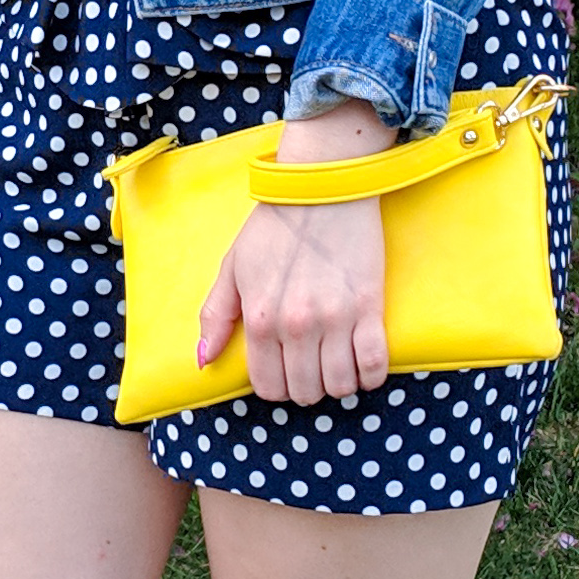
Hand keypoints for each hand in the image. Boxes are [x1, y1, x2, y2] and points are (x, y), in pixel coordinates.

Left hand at [196, 99, 395, 404]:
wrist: (320, 187)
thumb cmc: (274, 226)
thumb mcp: (233, 267)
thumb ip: (215, 316)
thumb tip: (203, 360)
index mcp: (258, 318)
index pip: (267, 385)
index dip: (276, 387)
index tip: (284, 372)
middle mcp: (295, 325)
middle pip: (304, 391)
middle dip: (306, 388)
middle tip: (311, 368)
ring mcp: (335, 319)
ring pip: (340, 386)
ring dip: (338, 384)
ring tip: (337, 364)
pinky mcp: (369, 307)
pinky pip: (375, 364)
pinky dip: (370, 374)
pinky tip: (363, 363)